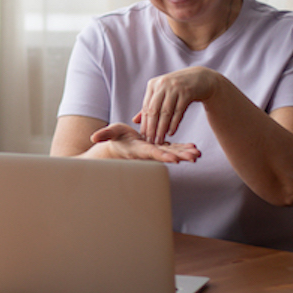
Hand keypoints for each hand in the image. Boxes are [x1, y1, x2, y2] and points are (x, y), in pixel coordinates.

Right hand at [86, 123, 200, 162]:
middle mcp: (149, 153)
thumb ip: (104, 134)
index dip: (163, 155)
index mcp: (139, 149)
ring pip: (173, 153)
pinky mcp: (160, 147)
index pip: (152, 153)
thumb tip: (94, 137)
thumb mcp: (110, 133)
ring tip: (198, 154)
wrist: (119, 145)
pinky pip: (174, 149)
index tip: (175, 159)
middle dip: (181, 156)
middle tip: (194, 157)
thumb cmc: (115, 138)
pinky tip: (194, 148)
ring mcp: (156, 151)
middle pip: (167, 155)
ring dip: (186, 154)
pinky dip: (184, 149)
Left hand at [133, 66, 219, 144]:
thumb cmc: (177, 88)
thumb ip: (149, 106)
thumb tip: (135, 121)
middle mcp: (162, 85)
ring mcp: (175, 88)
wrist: (201, 78)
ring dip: (162, 128)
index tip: (143, 137)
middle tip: (150, 141)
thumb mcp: (161, 93)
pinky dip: (174, 124)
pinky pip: (178, 111)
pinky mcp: (187, 92)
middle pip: (154, 110)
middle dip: (152, 128)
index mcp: (153, 85)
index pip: (146, 107)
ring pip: (166, 112)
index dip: (144, 123)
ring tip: (160, 140)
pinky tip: (171, 133)